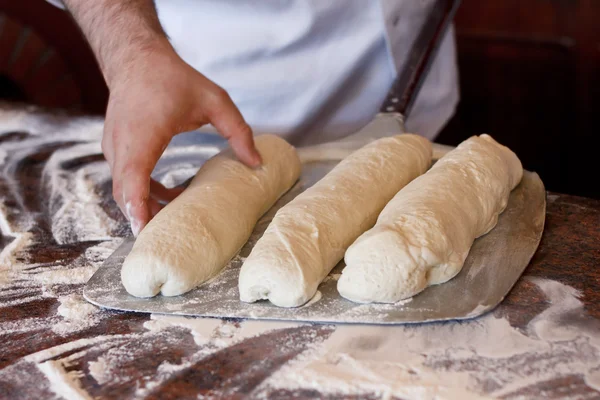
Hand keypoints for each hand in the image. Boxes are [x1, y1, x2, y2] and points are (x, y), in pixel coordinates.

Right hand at [102, 44, 261, 235]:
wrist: (138, 59)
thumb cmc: (173, 78)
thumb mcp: (215, 100)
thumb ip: (238, 131)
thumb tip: (257, 162)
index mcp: (143, 135)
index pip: (133, 180)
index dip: (138, 209)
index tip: (145, 232)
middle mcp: (122, 145)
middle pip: (125, 194)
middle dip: (144, 219)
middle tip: (168, 240)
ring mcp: (114, 148)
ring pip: (124, 189)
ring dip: (147, 206)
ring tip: (176, 219)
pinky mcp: (115, 149)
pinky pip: (126, 180)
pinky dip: (143, 193)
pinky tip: (170, 196)